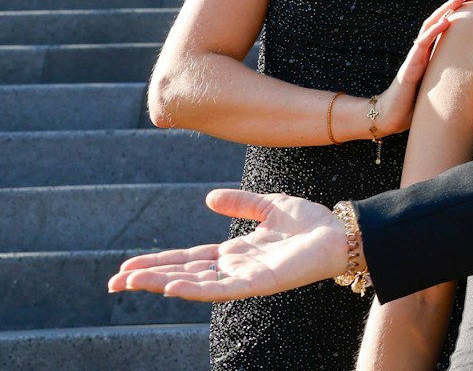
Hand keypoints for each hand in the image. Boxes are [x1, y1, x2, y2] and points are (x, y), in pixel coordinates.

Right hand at [107, 189, 348, 300]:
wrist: (342, 232)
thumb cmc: (312, 222)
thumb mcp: (271, 205)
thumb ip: (241, 203)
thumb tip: (208, 197)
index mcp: (236, 251)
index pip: (188, 258)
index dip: (159, 262)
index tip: (127, 266)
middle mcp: (236, 267)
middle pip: (184, 273)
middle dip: (149, 277)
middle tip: (115, 281)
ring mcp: (245, 278)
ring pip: (196, 283)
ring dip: (163, 282)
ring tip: (132, 282)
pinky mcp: (259, 284)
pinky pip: (222, 289)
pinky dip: (196, 289)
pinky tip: (173, 286)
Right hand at [374, 0, 472, 134]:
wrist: (392, 116)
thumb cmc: (416, 102)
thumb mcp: (439, 83)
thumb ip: (452, 73)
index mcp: (430, 51)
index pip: (445, 24)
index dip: (458, 9)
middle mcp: (422, 49)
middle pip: (439, 19)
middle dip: (454, 1)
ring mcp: (416, 56)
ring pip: (430, 26)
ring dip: (446, 9)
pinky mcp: (410, 67)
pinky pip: (422, 45)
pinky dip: (435, 31)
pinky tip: (447, 21)